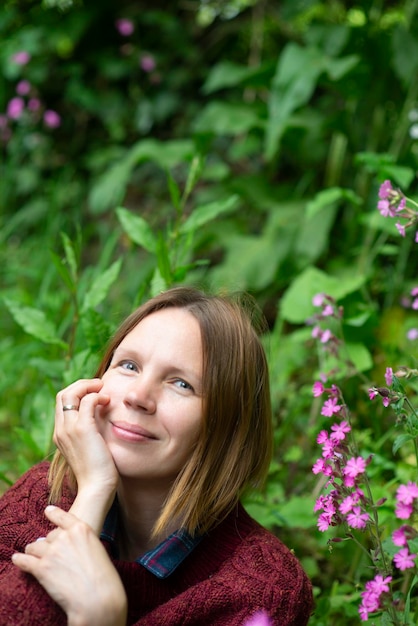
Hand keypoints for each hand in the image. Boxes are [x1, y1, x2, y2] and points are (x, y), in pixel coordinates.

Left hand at [12, 506, 126, 625]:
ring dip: (34, 551)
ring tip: (32, 555)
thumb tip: (68, 549)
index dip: (53, 513)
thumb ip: (82, 543)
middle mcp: (64, 537)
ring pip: (35, 546)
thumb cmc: (103, 577)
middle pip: (49, 535)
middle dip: (49, 543)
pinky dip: (20, 560)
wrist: (97, 598)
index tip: (48, 511)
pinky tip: (17, 559)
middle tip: (52, 554)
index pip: (62, 517)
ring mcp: (51, 552)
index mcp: (81, 529)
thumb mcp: (97, 550)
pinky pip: (25, 560)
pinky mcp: (41, 568)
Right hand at [55, 378, 117, 530]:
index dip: (77, 392)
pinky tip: (107, 401)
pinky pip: (87, 401)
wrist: (97, 487)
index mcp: (60, 434)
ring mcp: (69, 429)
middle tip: (99, 386)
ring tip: (103, 390)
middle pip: (63, 394)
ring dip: (89, 387)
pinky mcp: (83, 429)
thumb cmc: (98, 470)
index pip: (62, 403)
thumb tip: (101, 415)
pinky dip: (97, 396)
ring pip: (71, 393)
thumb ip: (90, 432)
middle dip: (82, 385)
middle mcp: (60, 430)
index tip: (94, 393)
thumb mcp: (90, 447)